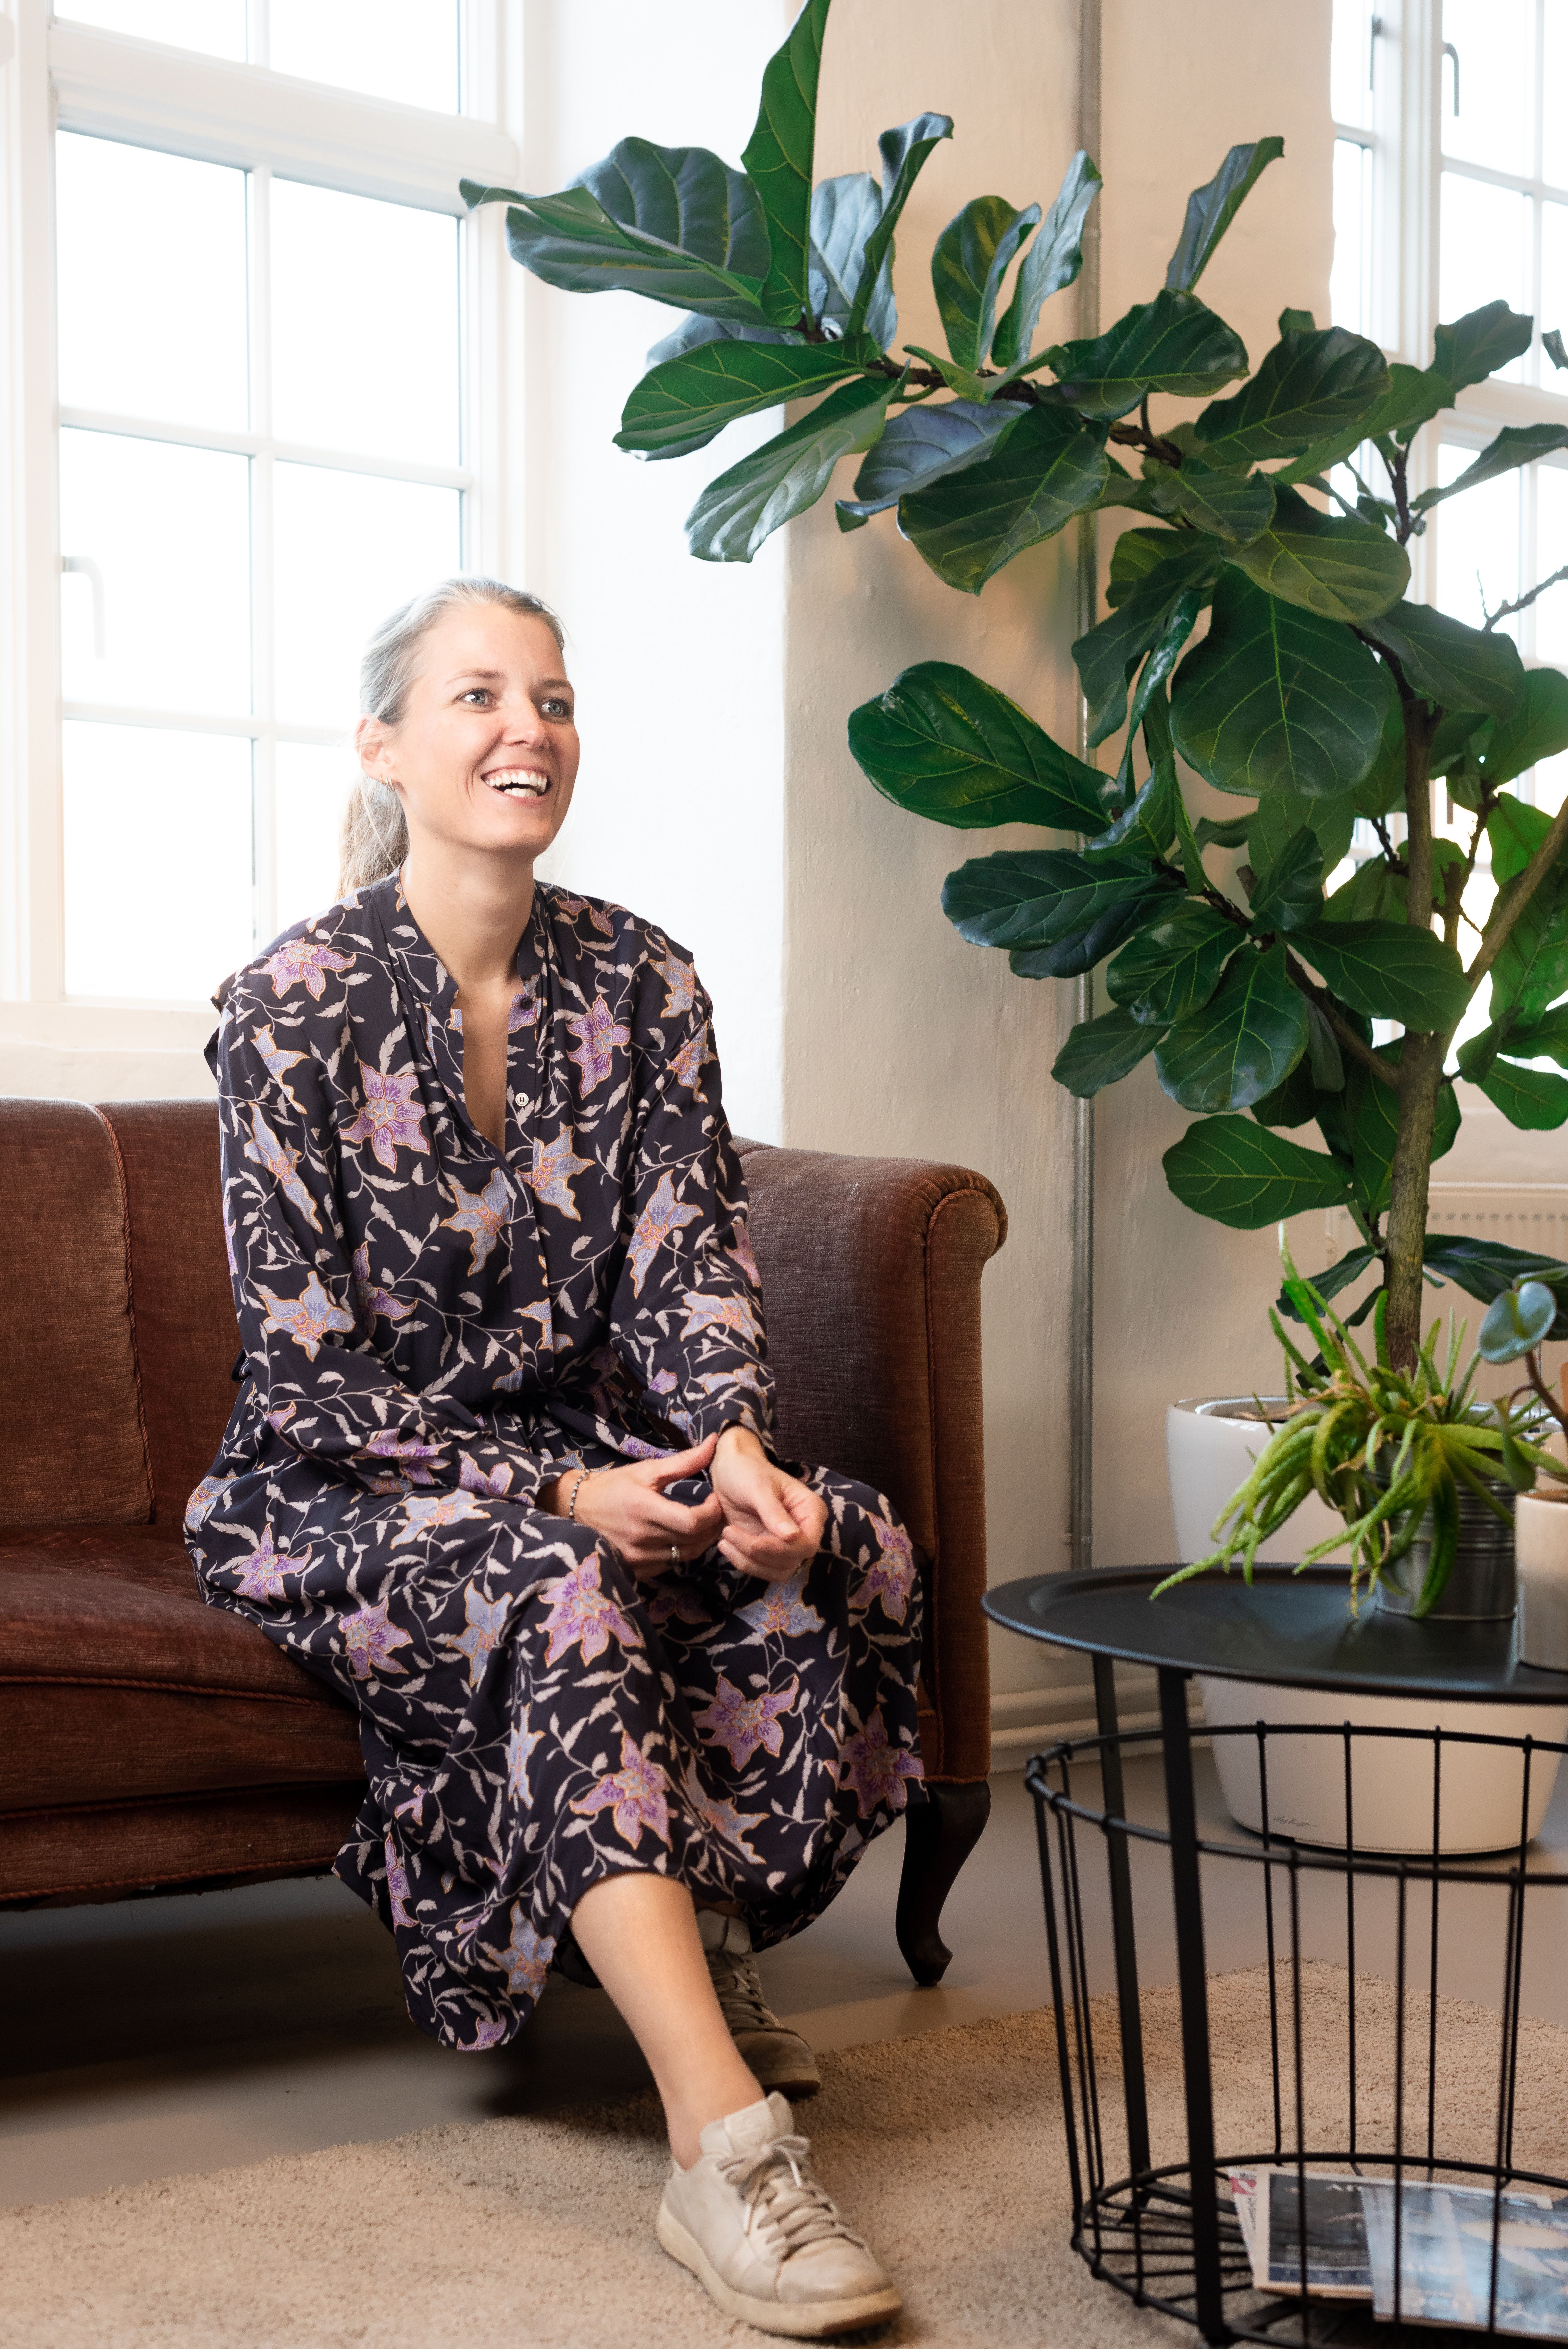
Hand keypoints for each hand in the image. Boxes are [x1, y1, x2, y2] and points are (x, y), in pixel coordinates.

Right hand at [542, 1437, 723, 1580]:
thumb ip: (684, 1461)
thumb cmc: (614, 1486)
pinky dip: (681, 1552)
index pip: (692, 1522)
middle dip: (712, 1526)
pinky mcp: (636, 1570)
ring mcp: (637, 1558)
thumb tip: (714, 1443)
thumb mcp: (647, 1470)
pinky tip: (679, 1537)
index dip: (712, 1513)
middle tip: (714, 1512)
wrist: (578, 1508)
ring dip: (700, 1540)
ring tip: (701, 1524)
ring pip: (686, 1555)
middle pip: (694, 1541)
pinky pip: (671, 1564)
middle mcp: (641, 1538)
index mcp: (644, 1509)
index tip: (715, 1500)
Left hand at [710, 1426, 826, 1582]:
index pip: (807, 1543)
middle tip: (730, 1533)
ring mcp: (785, 1542)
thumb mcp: (759, 1487)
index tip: (754, 1542)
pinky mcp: (768, 1550)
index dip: (782, 1549)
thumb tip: (792, 1537)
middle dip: (759, 1553)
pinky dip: (743, 1563)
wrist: (729, 1471)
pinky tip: (726, 1544)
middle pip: (792, 1560)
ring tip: (725, 1538)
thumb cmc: (747, 1471)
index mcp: (810, 1510)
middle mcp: (803, 1529)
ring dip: (749, 1561)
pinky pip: (762, 1569)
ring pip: (778, 1570)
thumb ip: (774, 1512)